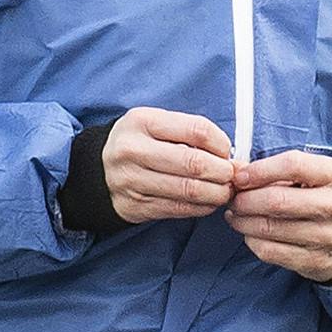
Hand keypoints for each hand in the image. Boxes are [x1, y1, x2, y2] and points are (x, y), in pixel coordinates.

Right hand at [101, 107, 237, 223]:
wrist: (98, 169)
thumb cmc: (138, 143)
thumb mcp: (156, 123)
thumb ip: (190, 133)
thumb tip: (231, 157)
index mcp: (143, 122)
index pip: (197, 130)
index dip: (221, 144)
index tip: (227, 152)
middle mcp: (134, 150)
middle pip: (194, 164)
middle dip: (223, 172)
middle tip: (233, 176)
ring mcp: (133, 181)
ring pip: (189, 191)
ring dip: (217, 193)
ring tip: (226, 191)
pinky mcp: (136, 206)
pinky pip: (179, 210)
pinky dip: (202, 207)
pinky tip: (210, 202)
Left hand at [226, 150, 331, 281]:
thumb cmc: (321, 197)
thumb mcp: (310, 175)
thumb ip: (273, 170)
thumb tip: (234, 170)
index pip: (293, 165)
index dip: (259, 170)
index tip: (239, 177)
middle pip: (277, 201)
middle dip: (245, 200)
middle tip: (233, 199)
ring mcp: (327, 237)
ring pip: (269, 229)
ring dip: (242, 222)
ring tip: (235, 215)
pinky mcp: (315, 261)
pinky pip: (271, 252)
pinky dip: (252, 241)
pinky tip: (250, 234)